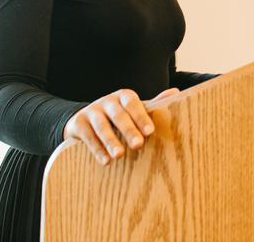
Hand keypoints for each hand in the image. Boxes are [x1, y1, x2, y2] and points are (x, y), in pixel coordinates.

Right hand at [64, 87, 179, 164]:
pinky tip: (105, 161)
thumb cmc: (116, 117)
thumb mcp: (133, 110)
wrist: (81, 120)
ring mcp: (91, 111)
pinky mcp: (77, 123)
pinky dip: (96, 149)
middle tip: (138, 145)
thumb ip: (152, 104)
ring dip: (110, 140)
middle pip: (118, 115)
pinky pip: (87, 136)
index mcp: (123, 96)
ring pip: (101, 125)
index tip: (150, 131)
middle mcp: (107, 101)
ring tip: (119, 156)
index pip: (133, 103)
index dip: (141, 116)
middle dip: (128, 130)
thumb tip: (176, 92)